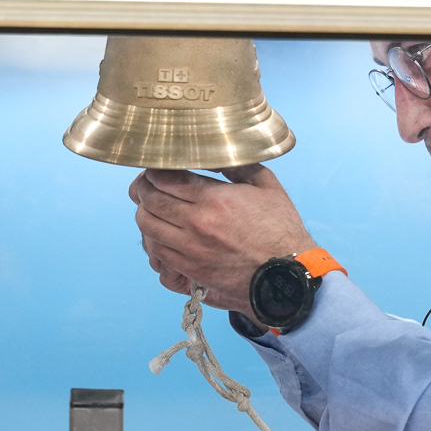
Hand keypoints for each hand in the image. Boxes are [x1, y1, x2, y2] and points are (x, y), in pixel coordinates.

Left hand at [131, 165, 312, 313]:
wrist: (287, 274)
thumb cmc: (280, 229)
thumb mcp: (265, 185)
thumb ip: (236, 165)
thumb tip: (210, 156)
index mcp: (215, 199)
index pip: (165, 178)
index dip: (154, 170)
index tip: (157, 168)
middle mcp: (198, 223)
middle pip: (149, 200)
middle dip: (143, 187)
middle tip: (147, 184)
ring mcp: (191, 248)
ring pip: (147, 224)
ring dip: (144, 211)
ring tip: (150, 205)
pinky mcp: (190, 268)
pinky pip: (156, 250)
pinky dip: (152, 237)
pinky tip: (160, 230)